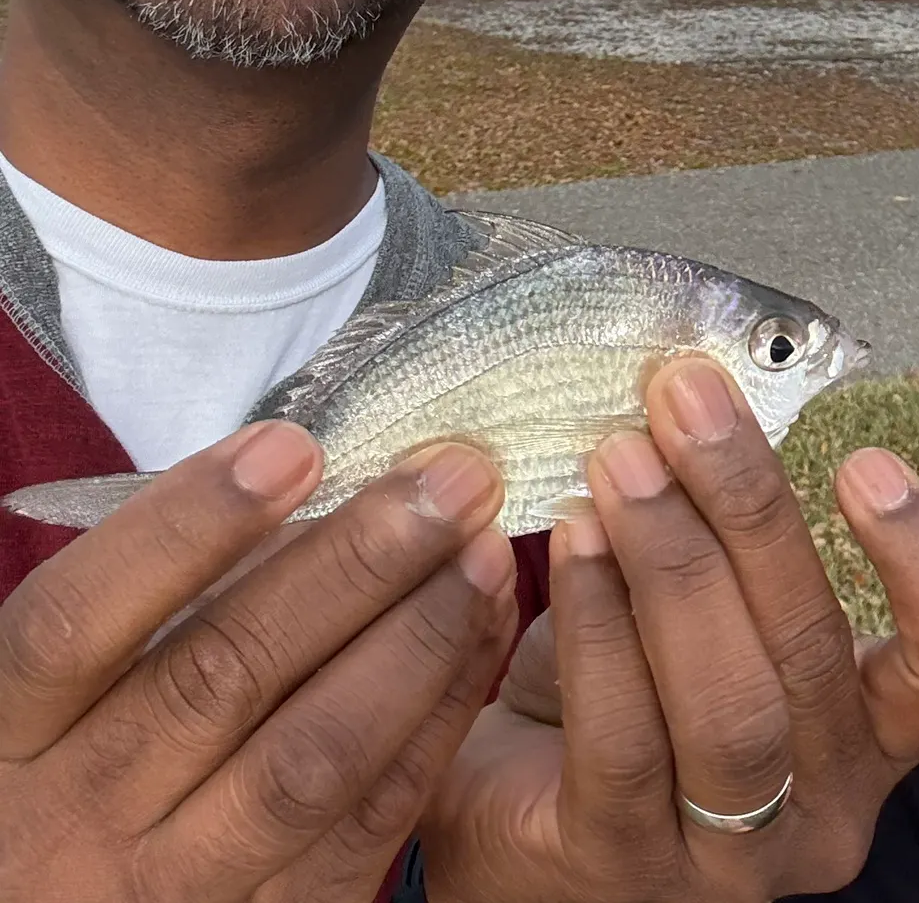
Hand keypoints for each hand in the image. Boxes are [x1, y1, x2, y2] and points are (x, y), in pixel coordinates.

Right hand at [0, 421, 519, 900]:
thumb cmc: (81, 759)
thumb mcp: (73, 686)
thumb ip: (164, 598)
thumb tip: (312, 490)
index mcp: (9, 734)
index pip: (77, 622)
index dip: (186, 527)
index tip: (294, 446)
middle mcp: (78, 819)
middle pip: (222, 676)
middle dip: (354, 562)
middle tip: (451, 476)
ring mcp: (177, 887)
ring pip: (311, 756)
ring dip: (415, 638)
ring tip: (484, 547)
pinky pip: (371, 818)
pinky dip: (440, 713)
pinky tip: (485, 627)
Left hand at [421, 355, 918, 902]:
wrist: (522, 823)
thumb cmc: (634, 690)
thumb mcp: (709, 615)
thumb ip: (725, 528)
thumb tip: (701, 390)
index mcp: (869, 732)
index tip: (868, 461)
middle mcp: (823, 806)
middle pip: (816, 656)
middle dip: (749, 506)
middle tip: (686, 400)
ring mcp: (727, 857)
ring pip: (731, 708)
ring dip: (672, 559)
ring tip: (619, 458)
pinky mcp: (619, 866)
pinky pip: (622, 739)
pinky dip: (599, 621)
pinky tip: (571, 539)